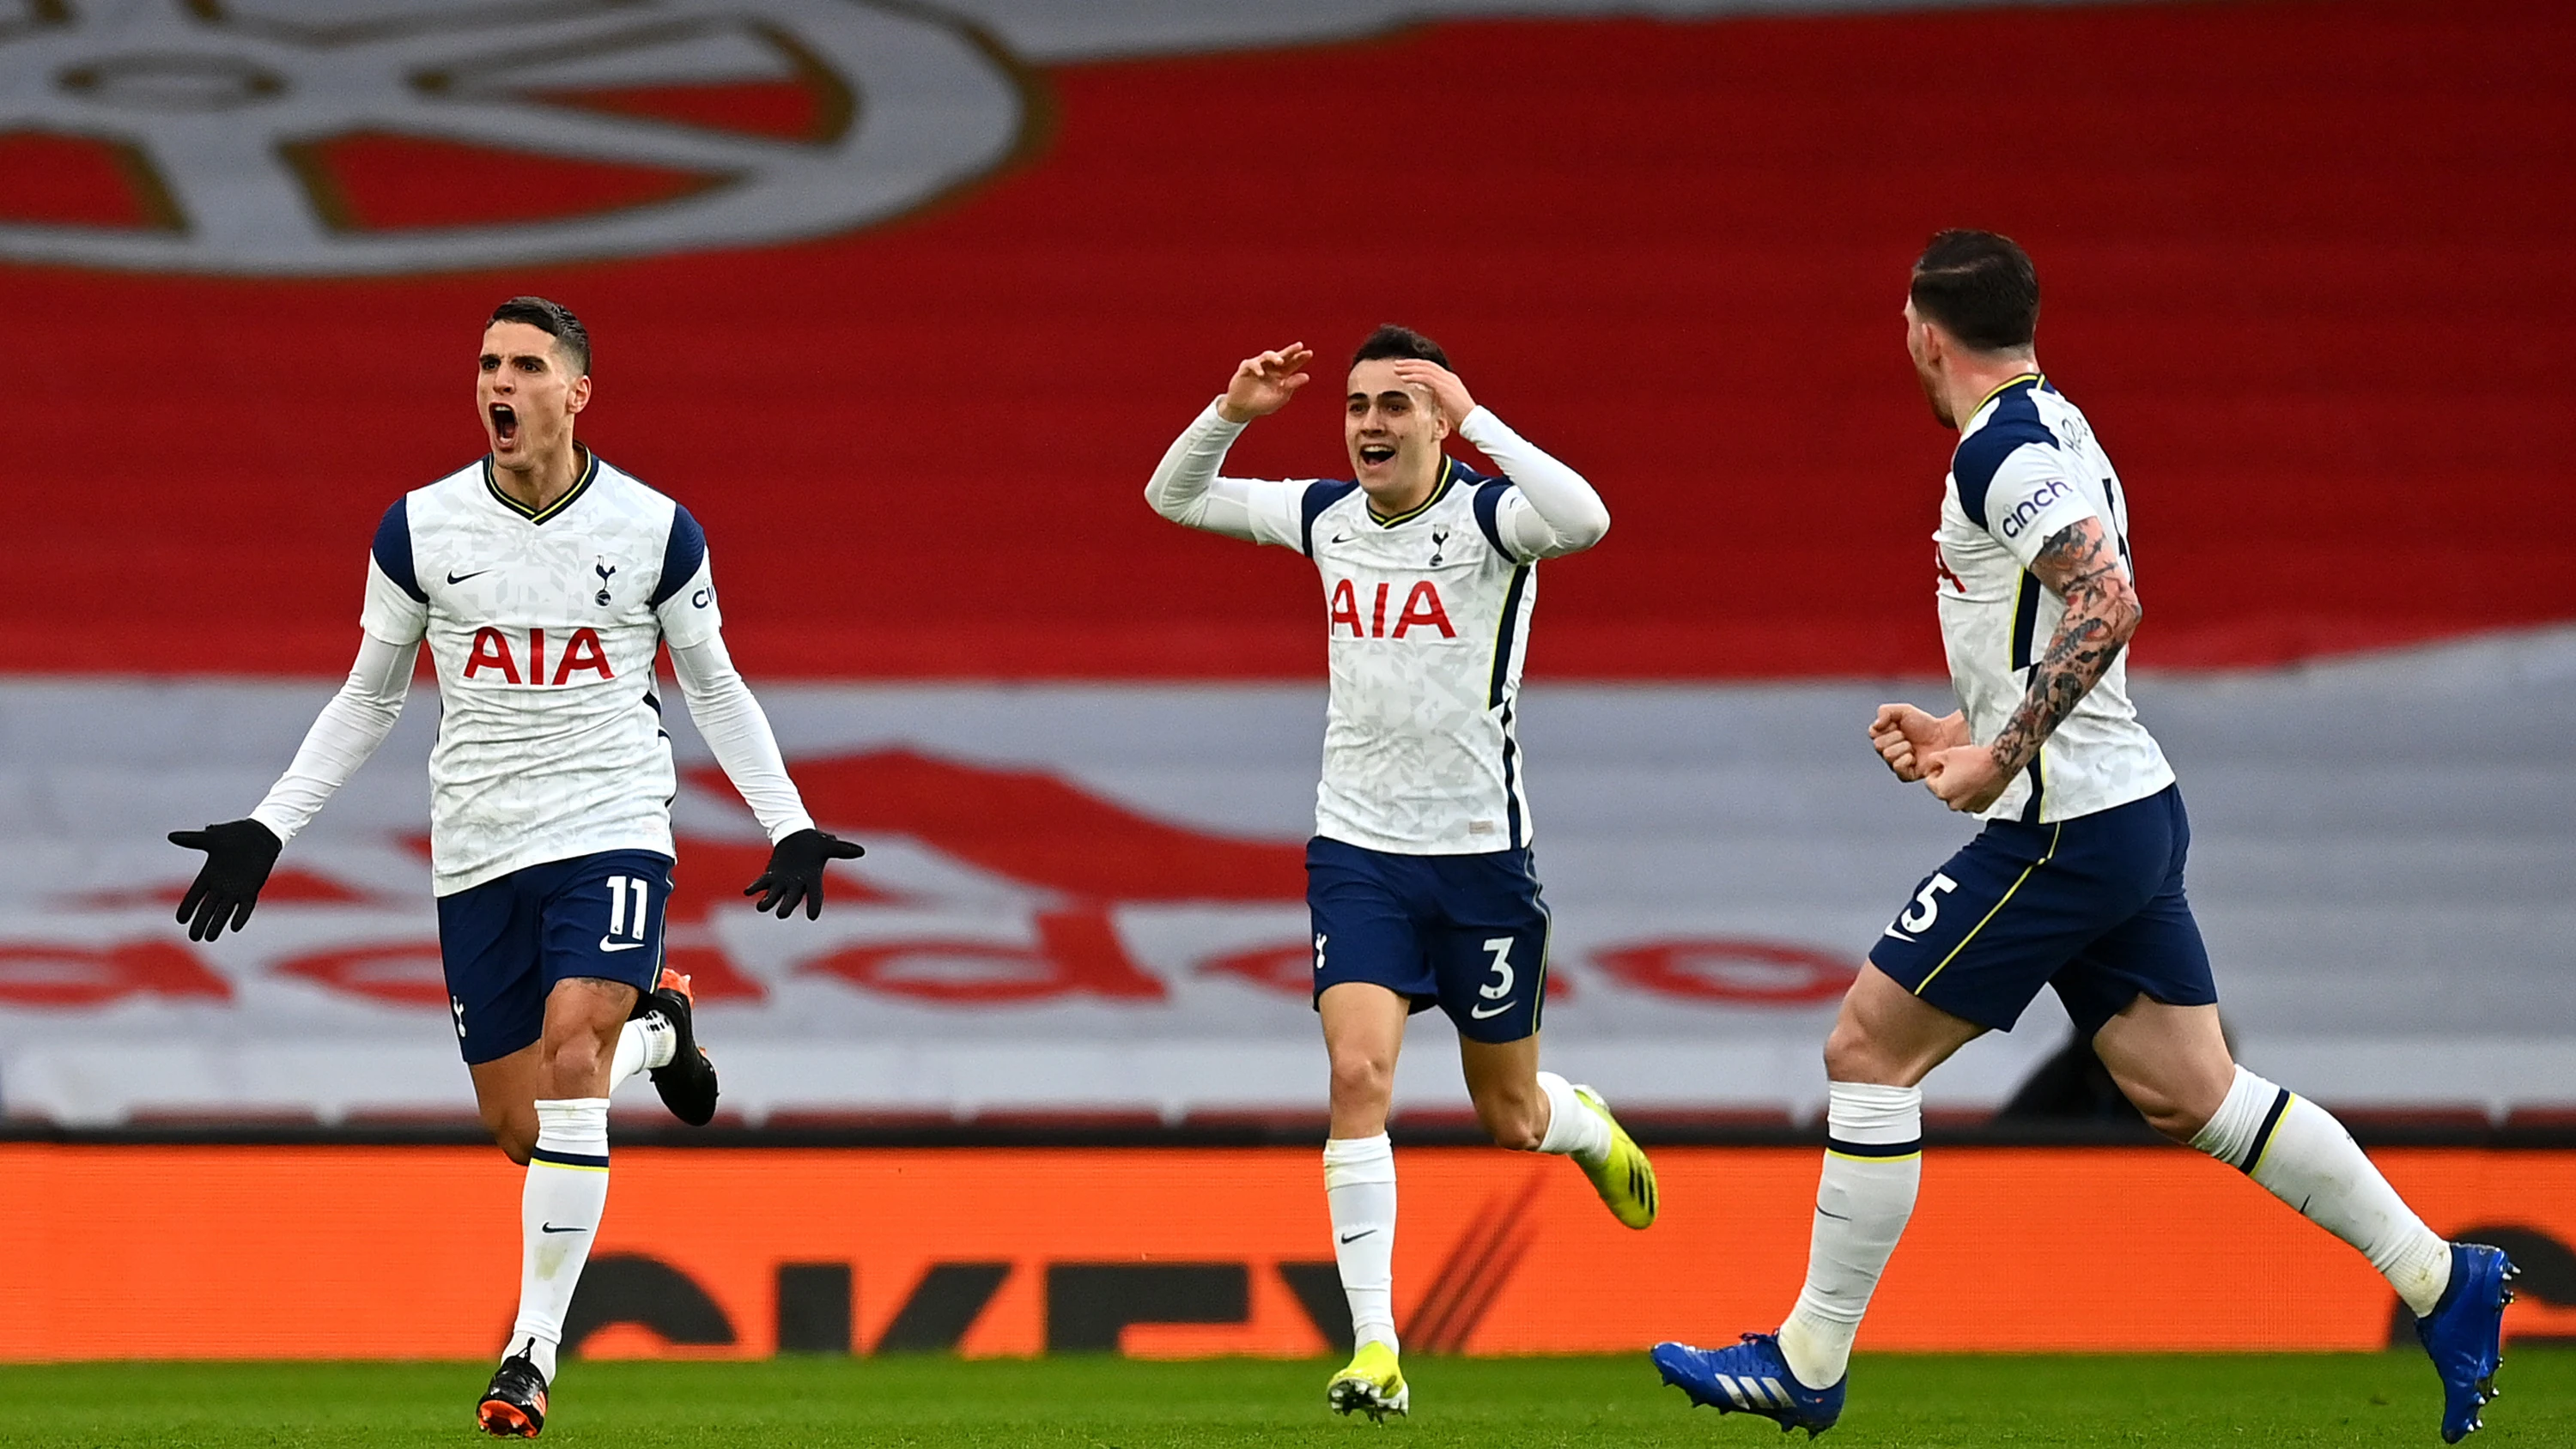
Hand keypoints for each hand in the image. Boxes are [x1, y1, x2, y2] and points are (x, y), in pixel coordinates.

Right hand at [167, 819, 282, 940]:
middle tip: (193, 937)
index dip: (188, 907)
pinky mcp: (252, 888)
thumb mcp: (212, 838)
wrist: (260, 833)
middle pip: (208, 908)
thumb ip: (192, 840)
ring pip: (225, 910)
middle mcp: (221, 885)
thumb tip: (171, 836)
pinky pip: (246, 906)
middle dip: (201, 922)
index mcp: (209, 874)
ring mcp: (237, 888)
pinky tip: (234, 927)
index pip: (195, 895)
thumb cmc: (235, 834)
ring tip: (209, 938)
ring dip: (217, 924)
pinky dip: (241, 916)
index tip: (180, 920)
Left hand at [744, 827, 865, 919]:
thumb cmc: (815, 843)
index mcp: (812, 879)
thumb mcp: (828, 845)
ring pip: (775, 896)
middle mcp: (797, 885)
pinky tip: (748, 891)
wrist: (798, 838)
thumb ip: (842, 850)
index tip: (812, 917)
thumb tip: (861, 851)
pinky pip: (762, 884)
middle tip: (782, 914)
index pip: (815, 895)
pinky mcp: (771, 876)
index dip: (814, 905)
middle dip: (786, 907)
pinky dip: (755, 888)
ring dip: (768, 902)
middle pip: (791, 899)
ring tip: (761, 906)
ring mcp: (783, 882)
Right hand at [1217, 345, 1311, 422]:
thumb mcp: (1280, 396)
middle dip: (1290, 350)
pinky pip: (1251, 364)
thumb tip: (1307, 376)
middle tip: (1299, 346)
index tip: (1309, 353)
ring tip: (1280, 361)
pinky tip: (1261, 374)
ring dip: (1274, 357)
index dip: (1300, 358)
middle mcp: (1271, 368)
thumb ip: (1292, 385)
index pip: (1292, 363)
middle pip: (1282, 356)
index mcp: (1281, 374)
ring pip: (1267, 356)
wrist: (1244, 409)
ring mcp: (1259, 366)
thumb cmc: (1263, 403)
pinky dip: (1256, 368)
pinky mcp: (1245, 369)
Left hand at [1389, 358, 1474, 424]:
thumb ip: (1438, 399)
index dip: (1418, 366)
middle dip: (1411, 363)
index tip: (1406, 368)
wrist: (1471, 422)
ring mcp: (1447, 381)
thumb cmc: (1461, 418)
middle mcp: (1449, 377)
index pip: (1431, 368)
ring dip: (1409, 368)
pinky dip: (1413, 376)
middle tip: (1398, 364)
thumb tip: (1429, 400)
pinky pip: (1425, 377)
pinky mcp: (1443, 387)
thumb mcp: (1447, 405)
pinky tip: (1404, 378)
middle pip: (1427, 364)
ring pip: (1424, 369)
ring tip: (1397, 369)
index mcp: (1450, 380)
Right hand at [1868, 704, 1967, 782]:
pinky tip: (1914, 756)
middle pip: (1879, 745)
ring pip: (1888, 755)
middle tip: (1908, 736)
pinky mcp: (1906, 775)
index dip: (1887, 727)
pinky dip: (1906, 759)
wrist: (1944, 737)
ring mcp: (1895, 764)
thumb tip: (1876, 725)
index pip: (1873, 733)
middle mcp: (1887, 752)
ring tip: (1913, 746)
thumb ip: (1885, 711)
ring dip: (1903, 747)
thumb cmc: (1925, 724)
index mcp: (1883, 737)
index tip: (1899, 725)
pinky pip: (1898, 768)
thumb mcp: (1904, 710)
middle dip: (1895, 737)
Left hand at [1923, 744, 2011, 813]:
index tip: (1946, 766)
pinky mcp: (1981, 808)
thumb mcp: (1947, 753)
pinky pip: (1971, 801)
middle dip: (1948, 780)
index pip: (1930, 781)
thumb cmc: (1976, 759)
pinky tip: (1977, 782)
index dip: (1937, 771)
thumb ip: (1932, 760)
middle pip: (1944, 791)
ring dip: (1960, 788)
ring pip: (1957, 797)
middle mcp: (1953, 803)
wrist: (1999, 763)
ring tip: (1970, 774)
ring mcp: (1968, 807)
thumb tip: (1929, 764)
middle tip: (1959, 769)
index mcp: (1942, 791)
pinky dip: (1972, 794)